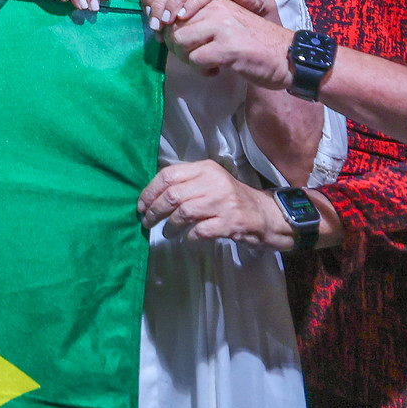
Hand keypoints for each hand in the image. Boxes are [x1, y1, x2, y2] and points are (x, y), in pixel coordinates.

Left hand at [138, 159, 291, 247]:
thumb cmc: (230, 199)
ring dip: (169, 225)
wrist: (265, 214)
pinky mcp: (231, 222)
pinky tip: (188, 238)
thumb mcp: (209, 183)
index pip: (168, 175)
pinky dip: (190, 236)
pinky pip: (200, 230)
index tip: (141, 205)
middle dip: (155, 210)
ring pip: (183, 213)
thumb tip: (151, 197)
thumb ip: (186, 185)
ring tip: (166, 232)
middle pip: (173, 195)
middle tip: (147, 221)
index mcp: (205, 169)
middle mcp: (214, 182)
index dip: (150, 191)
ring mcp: (223, 202)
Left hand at [163, 0, 294, 88]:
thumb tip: (164, 31)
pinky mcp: (228, 47)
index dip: (169, 32)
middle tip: (193, 58)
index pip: (173, 10)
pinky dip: (202, 70)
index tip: (180, 47)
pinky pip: (196, 60)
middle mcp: (216, 8)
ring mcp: (223, 26)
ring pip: (180, 42)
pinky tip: (216, 71)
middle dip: (176, 48)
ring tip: (204, 63)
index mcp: (214, 0)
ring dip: (187, 59)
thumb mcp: (224, 23)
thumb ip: (199, 21)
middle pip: (173, 27)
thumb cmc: (253, 43)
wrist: (288, 57)